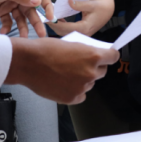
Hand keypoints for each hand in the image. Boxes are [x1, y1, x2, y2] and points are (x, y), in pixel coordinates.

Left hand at [0, 0, 54, 36]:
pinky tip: (4, 33)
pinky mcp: (1, 11)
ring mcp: (10, 4)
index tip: (50, 18)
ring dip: (23, 28)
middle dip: (36, 22)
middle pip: (32, 10)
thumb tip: (39, 2)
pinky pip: (8, 21)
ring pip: (21, 18)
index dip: (47, 6)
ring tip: (23, 39)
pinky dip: (7, 27)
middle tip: (42, 35)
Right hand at [5, 37, 119, 103]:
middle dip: (94, 68)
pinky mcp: (73, 98)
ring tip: (66, 74)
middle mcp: (91, 72)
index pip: (113, 57)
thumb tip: (93, 56)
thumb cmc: (45, 49)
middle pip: (102, 72)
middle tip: (81, 65)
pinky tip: (63, 83)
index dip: (109, 56)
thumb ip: (85, 51)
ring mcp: (82, 87)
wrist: (27, 62)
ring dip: (83, 80)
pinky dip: (75, 91)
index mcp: (93, 56)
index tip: (107, 57)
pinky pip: (81, 95)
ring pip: (90, 83)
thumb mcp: (71, 43)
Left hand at [47, 0, 114, 35]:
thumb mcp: (91, 4)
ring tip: (49, 18)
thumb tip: (69, 2)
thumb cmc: (100, 7)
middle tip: (44, 18)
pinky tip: (57, 19)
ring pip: (64, 33)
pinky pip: (67, 31)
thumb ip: (80, 4)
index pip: (66, 28)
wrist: (107, 10)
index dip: (55, 24)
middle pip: (63, 32)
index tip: (47, 19)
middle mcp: (82, 33)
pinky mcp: (80, 32)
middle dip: (53, 26)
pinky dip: (60, 26)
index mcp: (85, 27)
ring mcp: (81, 34)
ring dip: (56, 26)